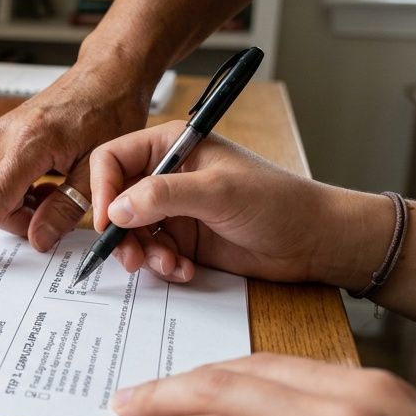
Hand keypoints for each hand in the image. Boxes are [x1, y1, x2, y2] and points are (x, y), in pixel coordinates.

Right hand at [0, 55, 155, 268]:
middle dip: (20, 221)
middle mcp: (6, 136)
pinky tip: (50, 187)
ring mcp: (4, 133)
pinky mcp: (9, 134)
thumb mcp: (97, 169)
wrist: (109, 73)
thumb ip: (66, 208)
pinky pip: (4, 176)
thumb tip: (37, 240)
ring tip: (59, 198)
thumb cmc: (111, 111)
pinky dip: (22, 192)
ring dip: (22, 207)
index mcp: (28, 143)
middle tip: (56, 223)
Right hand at [87, 121, 386, 287]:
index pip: (113, 159)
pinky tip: (186, 270)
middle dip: (121, 231)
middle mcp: (168, 175)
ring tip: (169, 265)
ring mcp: (175, 209)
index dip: (102, 189)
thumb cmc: (277, 202)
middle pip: (116, 200)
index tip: (106, 221)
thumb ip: (163, 196)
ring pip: (132, 231)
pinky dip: (163, 265)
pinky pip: (153, 253)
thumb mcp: (217, 192)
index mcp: (172, 145)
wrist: (313, 241)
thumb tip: (115, 210)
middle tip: (131, 257)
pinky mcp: (184, 239)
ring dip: (144, 253)